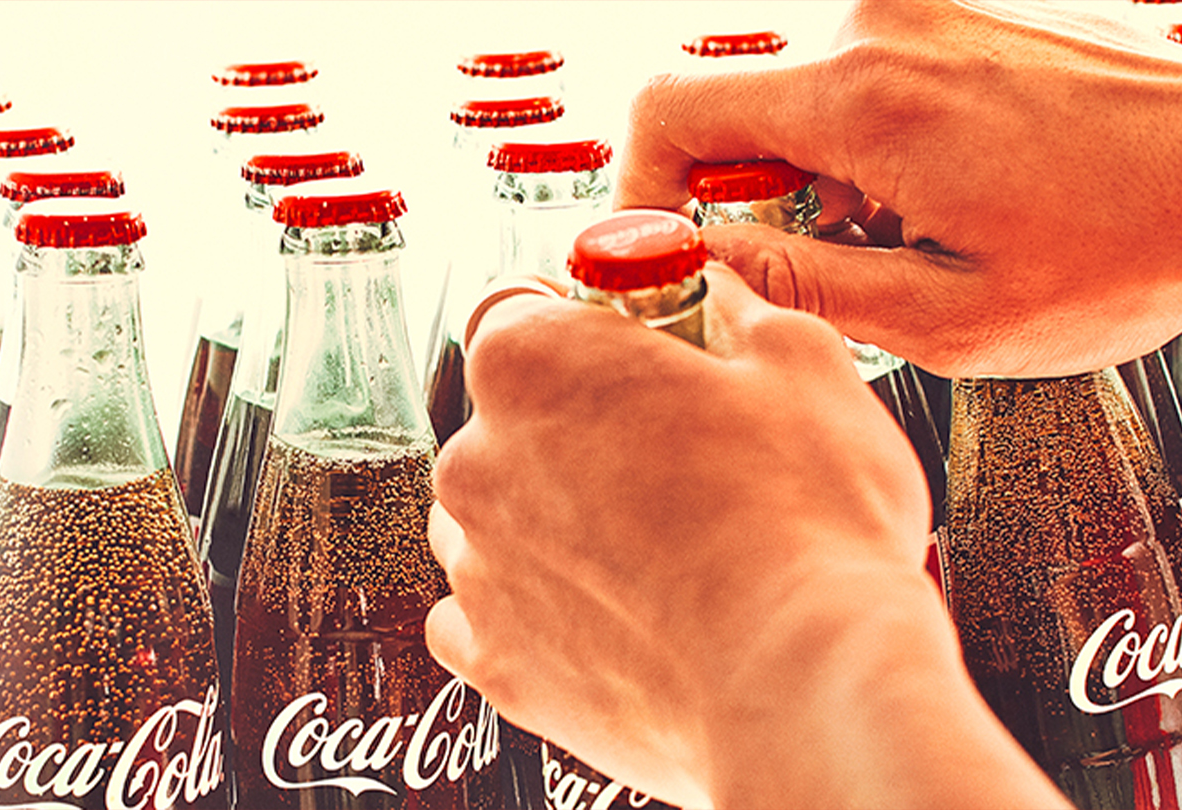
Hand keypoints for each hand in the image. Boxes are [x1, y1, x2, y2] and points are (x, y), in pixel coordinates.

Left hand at [424, 265, 1066, 806]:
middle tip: (672, 454)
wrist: (808, 690)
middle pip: (508, 418)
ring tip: (655, 546)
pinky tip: (611, 612)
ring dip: (550, 517)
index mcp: (532, 363)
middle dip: (575, 426)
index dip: (578, 321)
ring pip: (495, 516)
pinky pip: (485, 615)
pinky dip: (534, 610)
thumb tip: (714, 287)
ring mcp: (477, 567)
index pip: (519, 307)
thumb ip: (730, 305)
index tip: (624, 345)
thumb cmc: (809, 528)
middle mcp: (477, 460)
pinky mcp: (493, 663)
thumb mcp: (798, 360)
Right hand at [618, 0, 1181, 376]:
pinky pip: (862, 72)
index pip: (670, 108)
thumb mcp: (952, 316)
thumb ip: (803, 286)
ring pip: (802, 94)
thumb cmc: (1131, 244)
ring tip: (915, 225)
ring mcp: (924, 4)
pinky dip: (871, 138)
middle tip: (830, 258)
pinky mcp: (956, 5)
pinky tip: (947, 185)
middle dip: (753, 194)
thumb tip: (705, 263)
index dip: (639, 183)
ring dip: (823, 171)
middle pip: (737, 106)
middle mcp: (883, 24)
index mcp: (865, 98)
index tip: (661, 239)